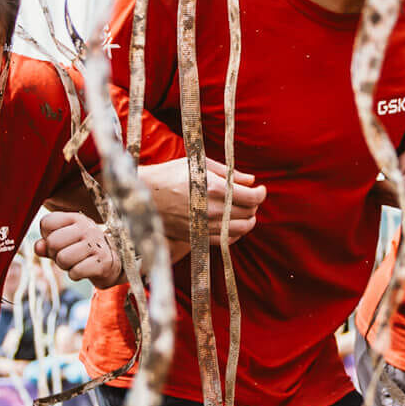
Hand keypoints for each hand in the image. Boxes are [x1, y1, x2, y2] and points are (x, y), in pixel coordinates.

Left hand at [37, 210, 124, 287]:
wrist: (113, 263)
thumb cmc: (84, 250)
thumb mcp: (65, 243)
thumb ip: (47, 243)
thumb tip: (38, 247)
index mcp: (76, 218)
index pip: (46, 223)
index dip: (47, 237)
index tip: (59, 241)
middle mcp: (87, 228)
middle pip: (52, 242)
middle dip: (54, 254)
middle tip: (67, 255)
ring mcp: (96, 244)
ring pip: (62, 259)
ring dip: (65, 266)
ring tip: (76, 262)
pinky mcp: (103, 262)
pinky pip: (75, 272)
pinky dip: (75, 275)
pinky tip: (84, 269)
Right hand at [135, 157, 263, 243]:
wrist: (143, 194)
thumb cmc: (170, 174)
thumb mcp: (199, 164)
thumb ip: (228, 172)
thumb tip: (251, 180)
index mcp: (216, 188)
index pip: (253, 197)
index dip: (261, 193)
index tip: (260, 189)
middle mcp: (213, 210)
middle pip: (249, 214)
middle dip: (254, 205)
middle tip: (250, 198)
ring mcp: (205, 226)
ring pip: (240, 230)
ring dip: (247, 221)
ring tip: (244, 212)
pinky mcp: (197, 236)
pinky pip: (225, 240)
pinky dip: (234, 233)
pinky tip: (231, 224)